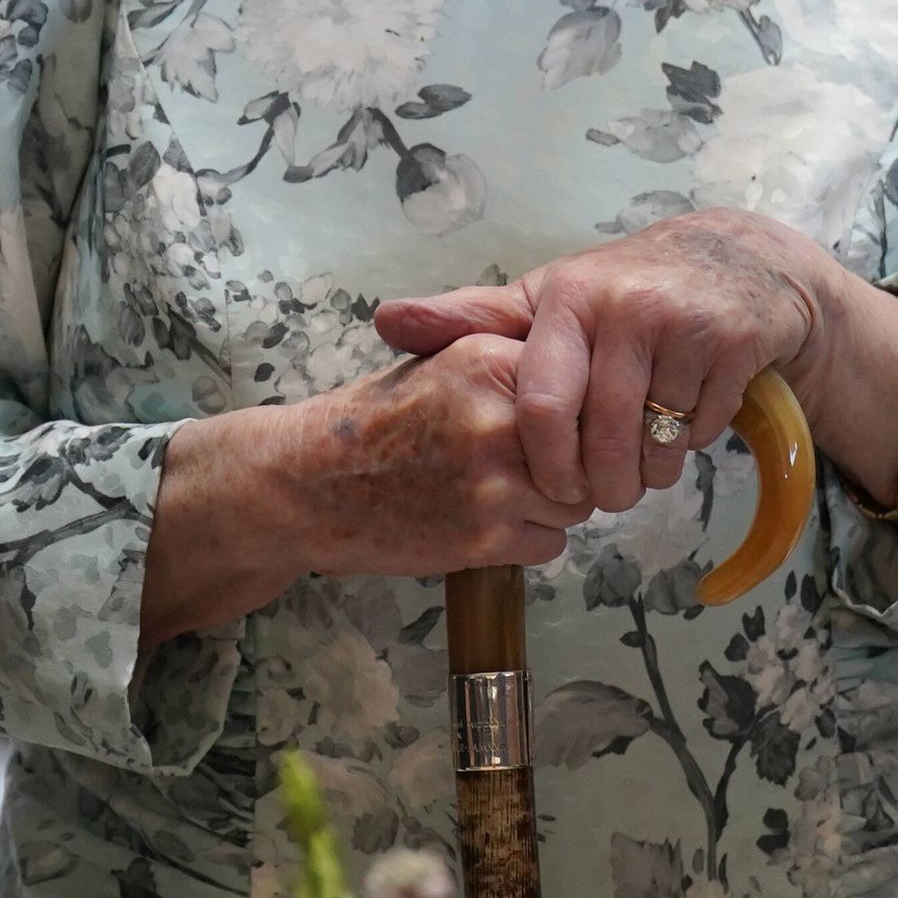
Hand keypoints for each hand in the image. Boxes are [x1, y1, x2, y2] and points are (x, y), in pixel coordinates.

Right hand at [140, 333, 586, 646]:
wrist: (309, 483)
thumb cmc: (376, 419)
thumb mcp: (439, 359)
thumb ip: (508, 355)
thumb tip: (589, 363)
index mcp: (488, 361)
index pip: (584, 383)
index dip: (582, 405)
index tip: (566, 418)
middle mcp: (497, 418)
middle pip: (589, 445)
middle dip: (573, 458)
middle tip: (541, 463)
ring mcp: (493, 483)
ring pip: (578, 499)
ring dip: (555, 502)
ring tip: (507, 492)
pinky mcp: (485, 539)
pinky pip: (551, 542)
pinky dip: (529, 540)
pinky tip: (489, 523)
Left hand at [376, 209, 871, 515]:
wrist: (736, 262)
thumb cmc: (624, 293)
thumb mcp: (547, 301)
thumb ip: (469, 319)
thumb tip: (384, 321)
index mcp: (566, 300)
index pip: (542, 408)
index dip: (546, 466)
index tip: (552, 489)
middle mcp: (623, 307)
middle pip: (601, 440)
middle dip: (600, 488)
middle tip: (602, 495)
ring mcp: (682, 325)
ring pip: (655, 446)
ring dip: (648, 474)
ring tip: (642, 462)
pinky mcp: (730, 345)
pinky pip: (700, 433)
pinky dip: (690, 445)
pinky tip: (685, 419)